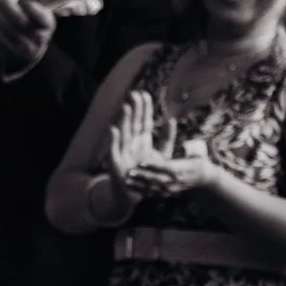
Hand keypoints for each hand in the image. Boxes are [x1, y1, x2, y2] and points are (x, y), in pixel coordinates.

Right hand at [106, 85, 194, 201]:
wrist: (133, 191)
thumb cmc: (147, 172)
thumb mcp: (162, 154)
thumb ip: (167, 138)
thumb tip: (172, 119)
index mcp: (142, 140)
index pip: (144, 120)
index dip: (144, 108)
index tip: (144, 94)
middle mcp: (132, 142)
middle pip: (134, 123)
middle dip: (134, 109)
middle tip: (134, 94)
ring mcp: (123, 151)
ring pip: (124, 132)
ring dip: (124, 120)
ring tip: (126, 107)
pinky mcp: (115, 161)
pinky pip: (114, 149)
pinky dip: (114, 139)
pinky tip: (114, 129)